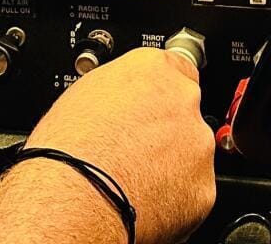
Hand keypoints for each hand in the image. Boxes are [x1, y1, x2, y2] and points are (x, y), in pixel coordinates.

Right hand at [0, 47, 214, 243]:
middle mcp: (183, 99)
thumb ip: (118, 90)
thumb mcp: (83, 94)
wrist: (72, 198)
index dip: (159, 94)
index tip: (150, 110)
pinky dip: (175, 198)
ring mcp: (197, 143)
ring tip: (134, 179)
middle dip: (167, 131)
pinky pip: (192, 191)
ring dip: (172, 165)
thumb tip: (119, 100)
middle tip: (135, 150)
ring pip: (191, 153)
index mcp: (153, 69)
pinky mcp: (202, 186)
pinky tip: (144, 201)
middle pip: (184, 113)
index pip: (175, 69)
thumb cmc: (67, 149)